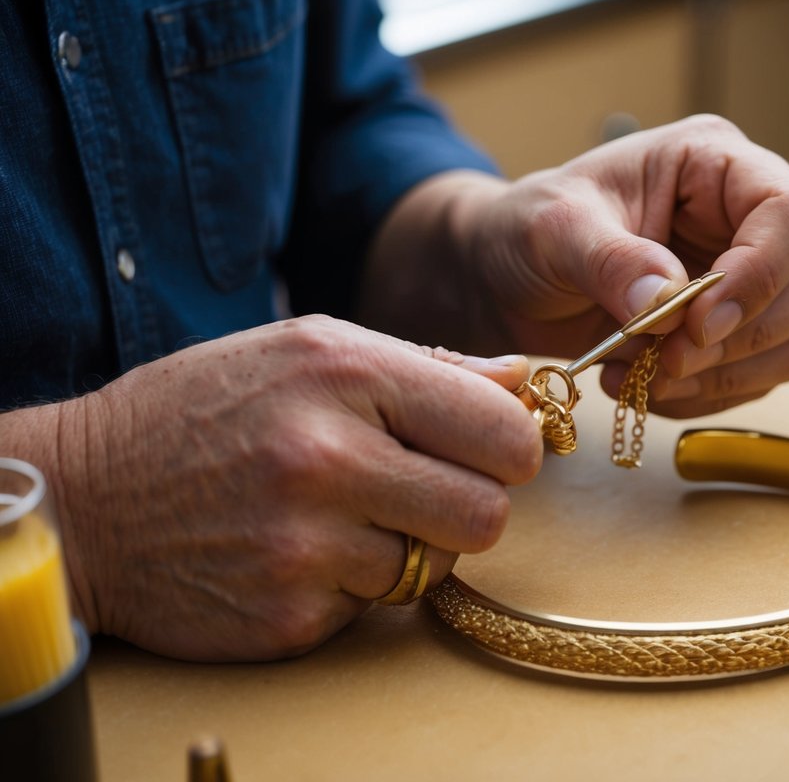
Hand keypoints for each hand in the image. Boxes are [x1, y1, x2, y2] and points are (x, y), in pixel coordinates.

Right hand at [28, 316, 539, 660]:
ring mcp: (303, 547)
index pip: (502, 432)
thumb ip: (424, 364)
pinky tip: (302, 553)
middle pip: (488, 514)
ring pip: (436, 567)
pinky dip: (354, 585)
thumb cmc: (206, 410)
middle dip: (471, 504)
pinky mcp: (287, 617)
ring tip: (349, 515)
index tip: (485, 449)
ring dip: (410, 547)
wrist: (87, 499)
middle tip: (429, 490)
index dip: (508, 446)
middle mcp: (325, 459)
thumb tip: (522, 379)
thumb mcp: (306, 349)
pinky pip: (376, 609)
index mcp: (343, 374)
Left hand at [364, 115, 788, 417]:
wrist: (505, 282)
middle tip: (664, 360)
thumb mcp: (554, 229)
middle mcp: (745, 220)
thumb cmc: (528, 231)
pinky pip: (753, 381)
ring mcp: (747, 282)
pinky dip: (700, 396)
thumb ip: (611, 259)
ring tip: (639, 373)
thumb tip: (668, 303)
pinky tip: (642, 385)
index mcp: (715, 165)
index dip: (761, 274)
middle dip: (740, 337)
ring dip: (719, 375)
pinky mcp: (733, 334)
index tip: (698, 323)